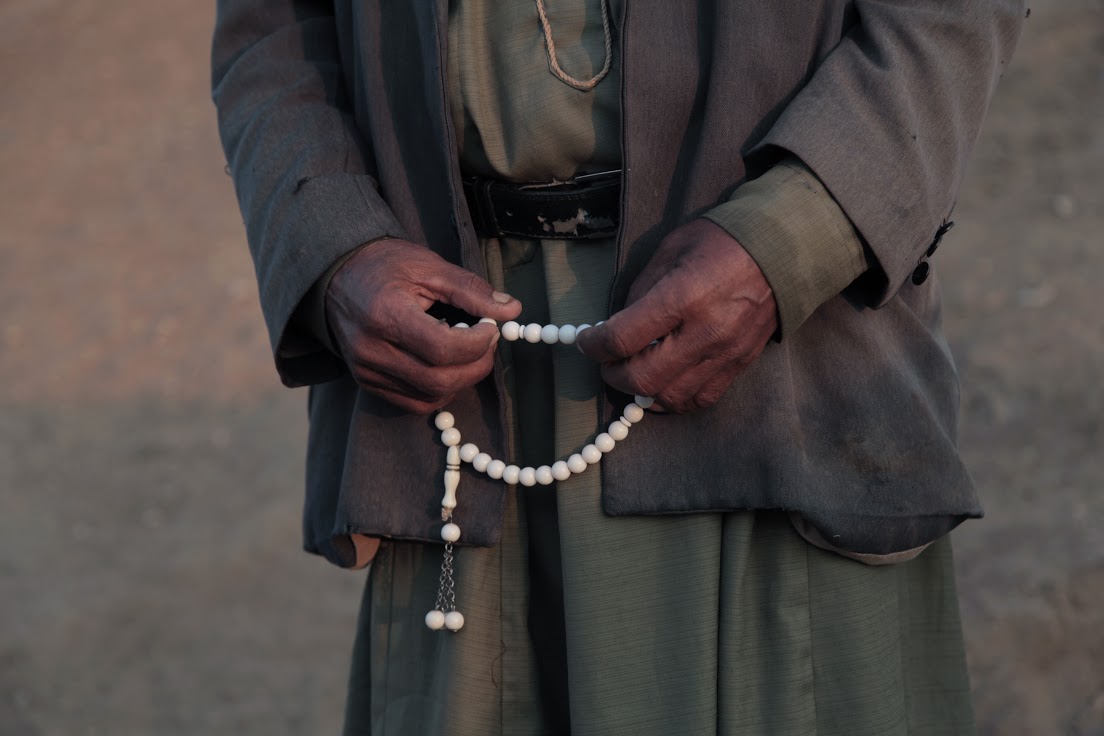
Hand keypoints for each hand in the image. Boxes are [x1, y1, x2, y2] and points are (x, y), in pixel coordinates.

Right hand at [326, 238, 521, 412]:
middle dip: (476, 365)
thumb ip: (471, 290)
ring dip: (462, 379)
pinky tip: (448, 367)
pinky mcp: (367, 382)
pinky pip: (414, 403)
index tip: (492, 327)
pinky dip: (440, 391)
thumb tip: (512, 310)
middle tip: (488, 342)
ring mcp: (366, 371)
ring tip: (469, 352)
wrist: (336, 276)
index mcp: (385, 314)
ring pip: (430, 396)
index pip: (443, 348)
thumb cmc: (383, 265)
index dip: (478, 343)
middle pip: (439, 379)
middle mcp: (371, 349)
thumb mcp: (428, 266)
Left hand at [576, 219, 776, 412]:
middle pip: (642, 379)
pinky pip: (699, 399)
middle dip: (613, 376)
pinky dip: (673, 398)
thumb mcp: (670, 250)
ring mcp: (725, 354)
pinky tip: (664, 382)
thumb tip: (615, 326)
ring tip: (634, 372)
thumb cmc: (720, 241)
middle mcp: (705, 332)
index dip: (594, 345)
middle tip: (607, 362)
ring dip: (642, 392)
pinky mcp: (740, 365)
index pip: (623, 338)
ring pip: (670, 397)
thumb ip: (640, 292)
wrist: (782, 249)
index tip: (586, 342)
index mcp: (683, 296)